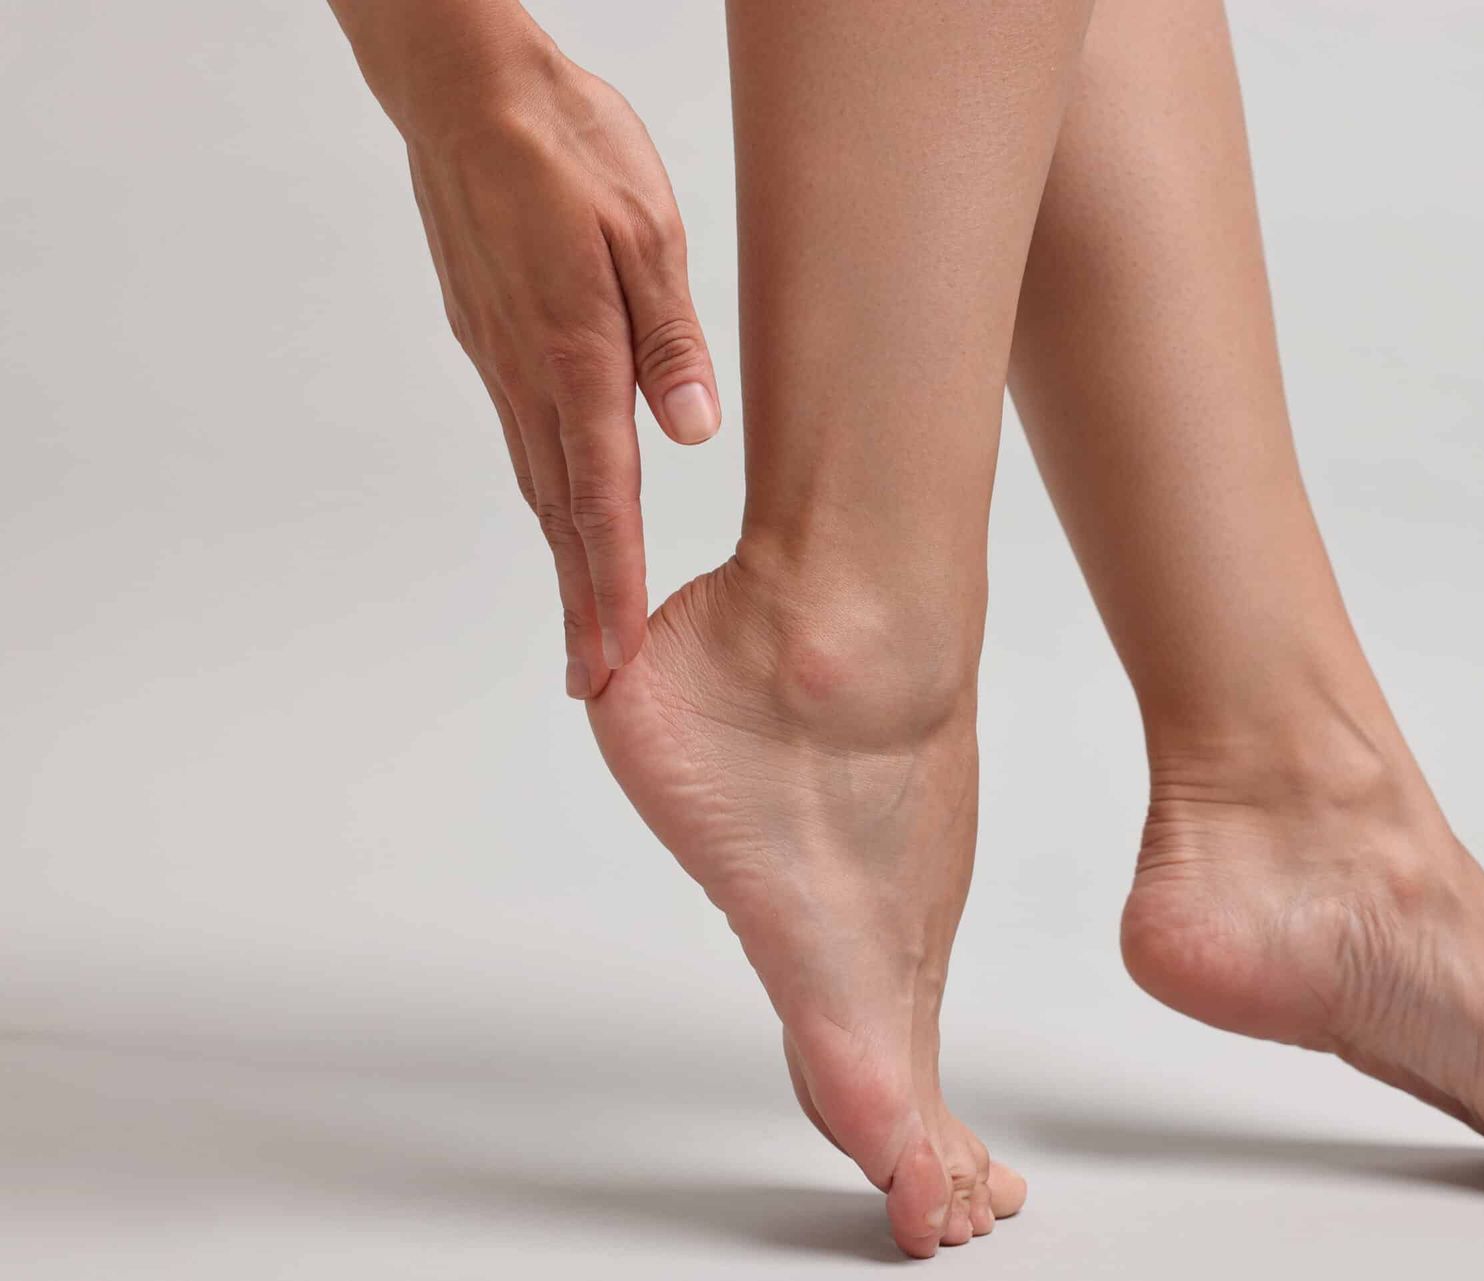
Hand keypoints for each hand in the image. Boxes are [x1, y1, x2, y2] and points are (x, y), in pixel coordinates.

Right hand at [342, 6, 719, 697]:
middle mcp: (528, 374)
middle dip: (579, 604)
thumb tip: (697, 430)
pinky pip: (523, 438)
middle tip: (591, 683)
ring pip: (537, 481)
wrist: (468, 92)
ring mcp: (500, 360)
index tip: (616, 659)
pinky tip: (562, 514)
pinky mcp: (489, 338)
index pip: (601, 496)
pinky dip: (547, 497)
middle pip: (560, 514)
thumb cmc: (566, 147)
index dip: (611, 585)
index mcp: (575, 354)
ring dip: (562, 559)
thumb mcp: (646, 230)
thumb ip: (669, 338)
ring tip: (579, 623)